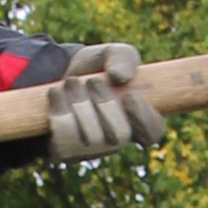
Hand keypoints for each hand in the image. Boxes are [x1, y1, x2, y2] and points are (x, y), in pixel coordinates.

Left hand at [43, 41, 163, 160]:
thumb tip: (119, 76)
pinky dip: (60, 112)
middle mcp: (116, 141)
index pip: (152, 132)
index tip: (131, 95)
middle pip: (119, 137)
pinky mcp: (65, 152)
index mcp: (137, 119)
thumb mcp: (111, 54)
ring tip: (71, 82)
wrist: (57, 75)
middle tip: (92, 80)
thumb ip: (122, 58)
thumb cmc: (94, 68)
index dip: (144, 118)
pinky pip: (65, 142)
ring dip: (80, 104)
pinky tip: (56, 94)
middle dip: (105, 104)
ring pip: (91, 139)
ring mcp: (90, 150)